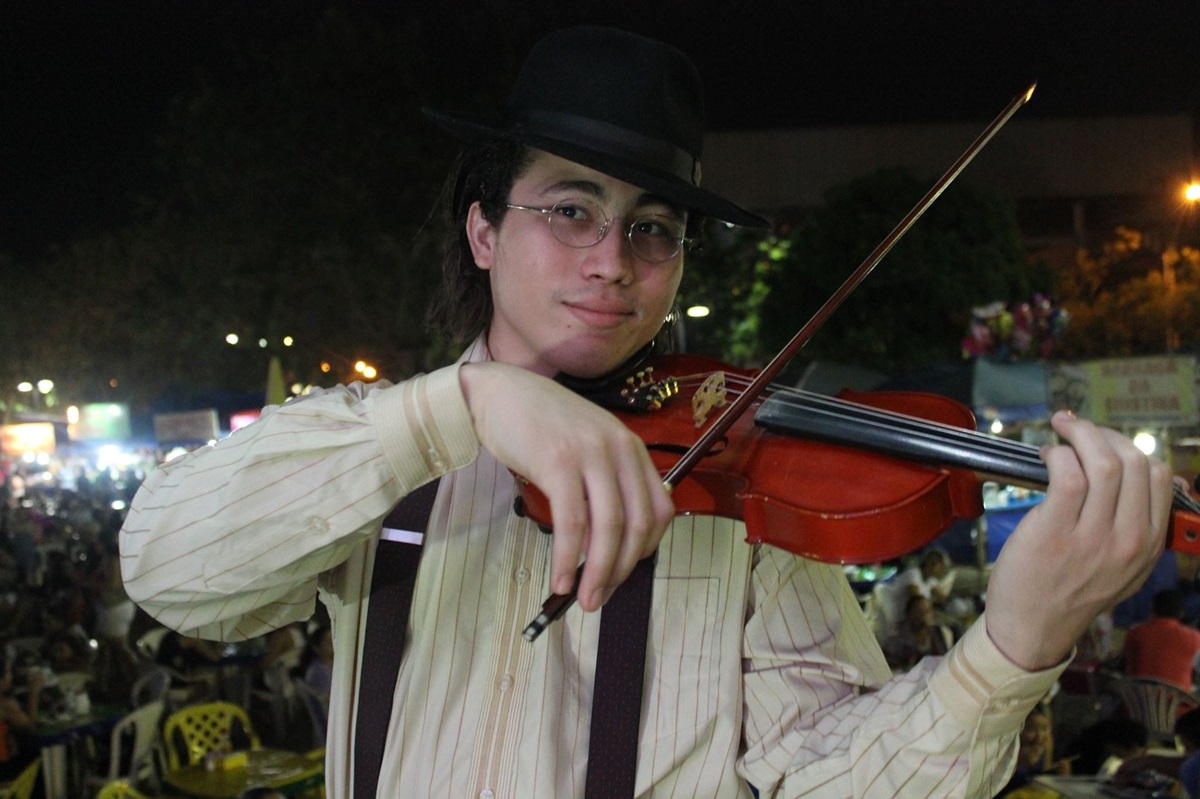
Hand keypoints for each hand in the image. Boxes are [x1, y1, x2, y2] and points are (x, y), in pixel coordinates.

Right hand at [460, 362, 674, 610]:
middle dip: (622, 570)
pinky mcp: (559, 462)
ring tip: (583, 599)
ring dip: (598, 572)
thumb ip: (603, 483)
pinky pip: (572, 522)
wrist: (498, 392)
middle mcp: (619, 449)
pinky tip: (561, 578)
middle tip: (600, 597)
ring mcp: (590, 454)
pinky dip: (569, 558)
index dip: (646, 549)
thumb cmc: (540, 425)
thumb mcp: (586, 446)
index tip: (623, 572)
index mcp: (631, 447)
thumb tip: (606, 545)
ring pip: (608, 527)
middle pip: (638, 523)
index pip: (660, 509)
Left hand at [984, 411, 1171, 670]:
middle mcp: (1128, 539)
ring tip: (1061, 433)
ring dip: (1080, 435)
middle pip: (1135, 462)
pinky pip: (1068, 475)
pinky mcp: (1054, 532)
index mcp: (1148, 544)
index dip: (1130, 447)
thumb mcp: (1125, 568)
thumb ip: (1141, 527)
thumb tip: (1160, 481)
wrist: (1032, 628)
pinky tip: (1046, 457)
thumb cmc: (1070, 591)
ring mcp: (1093, 536)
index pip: (1159, 477)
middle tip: (1077, 431)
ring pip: (1103, 462)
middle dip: (1104, 434)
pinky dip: (1058, 454)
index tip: (1105, 442)